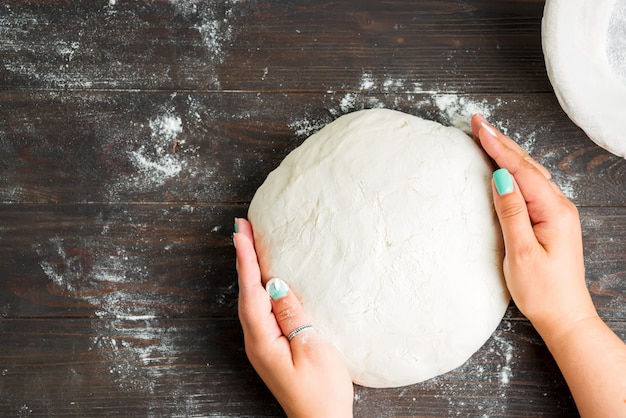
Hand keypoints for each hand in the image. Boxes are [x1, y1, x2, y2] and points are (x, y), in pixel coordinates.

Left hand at [234, 218, 353, 417]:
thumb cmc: (322, 391)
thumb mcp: (312, 348)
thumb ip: (293, 314)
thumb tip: (276, 284)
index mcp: (263, 339)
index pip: (251, 290)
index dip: (246, 259)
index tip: (240, 232)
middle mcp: (256, 340)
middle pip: (246, 291)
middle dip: (243, 258)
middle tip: (241, 228)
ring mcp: (262, 345)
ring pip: (251, 299)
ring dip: (249, 270)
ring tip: (248, 244)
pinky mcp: (272, 347)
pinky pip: (260, 310)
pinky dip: (258, 288)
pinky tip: (264, 280)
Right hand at [472, 115, 625, 416]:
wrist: (565, 317)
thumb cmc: (543, 291)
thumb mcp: (522, 253)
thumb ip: (511, 213)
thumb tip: (500, 179)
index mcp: (553, 211)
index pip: (520, 170)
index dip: (497, 146)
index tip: (478, 127)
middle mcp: (558, 207)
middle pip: (527, 165)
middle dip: (501, 142)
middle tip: (478, 122)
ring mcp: (556, 213)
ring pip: (530, 173)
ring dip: (508, 152)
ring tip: (488, 136)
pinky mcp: (550, 221)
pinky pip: (531, 186)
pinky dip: (515, 170)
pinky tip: (507, 166)